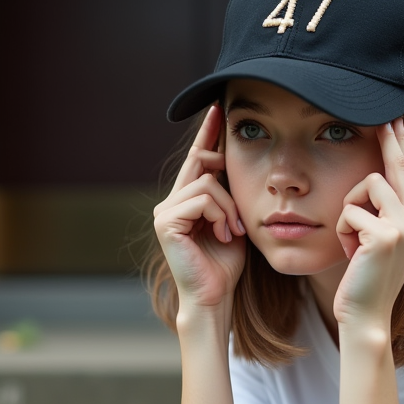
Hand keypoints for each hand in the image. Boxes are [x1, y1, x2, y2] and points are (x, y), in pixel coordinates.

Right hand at [153, 105, 247, 313]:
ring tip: (234, 231)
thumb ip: (228, 194)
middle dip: (225, 170)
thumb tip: (233, 162)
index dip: (208, 132)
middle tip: (238, 209)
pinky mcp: (166, 222)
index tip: (218, 108)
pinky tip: (224, 235)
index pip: (197, 157)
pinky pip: (202, 198)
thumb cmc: (225, 264)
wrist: (214, 296)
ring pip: (208, 182)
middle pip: (201, 161)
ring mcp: (165, 211)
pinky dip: (221, 215)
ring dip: (230, 207)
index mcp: (185, 200)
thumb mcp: (233, 220)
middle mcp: (170, 202)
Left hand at [333, 117, 403, 331]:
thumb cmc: (365, 279)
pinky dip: (342, 230)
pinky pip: (350, 210)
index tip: (395, 120)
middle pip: (400, 165)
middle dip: (389, 138)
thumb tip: (373, 178)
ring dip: (349, 208)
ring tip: (353, 240)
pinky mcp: (386, 236)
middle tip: (385, 114)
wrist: (367, 315)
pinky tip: (351, 253)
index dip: (401, 145)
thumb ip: (383, 212)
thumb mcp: (379, 240)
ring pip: (367, 183)